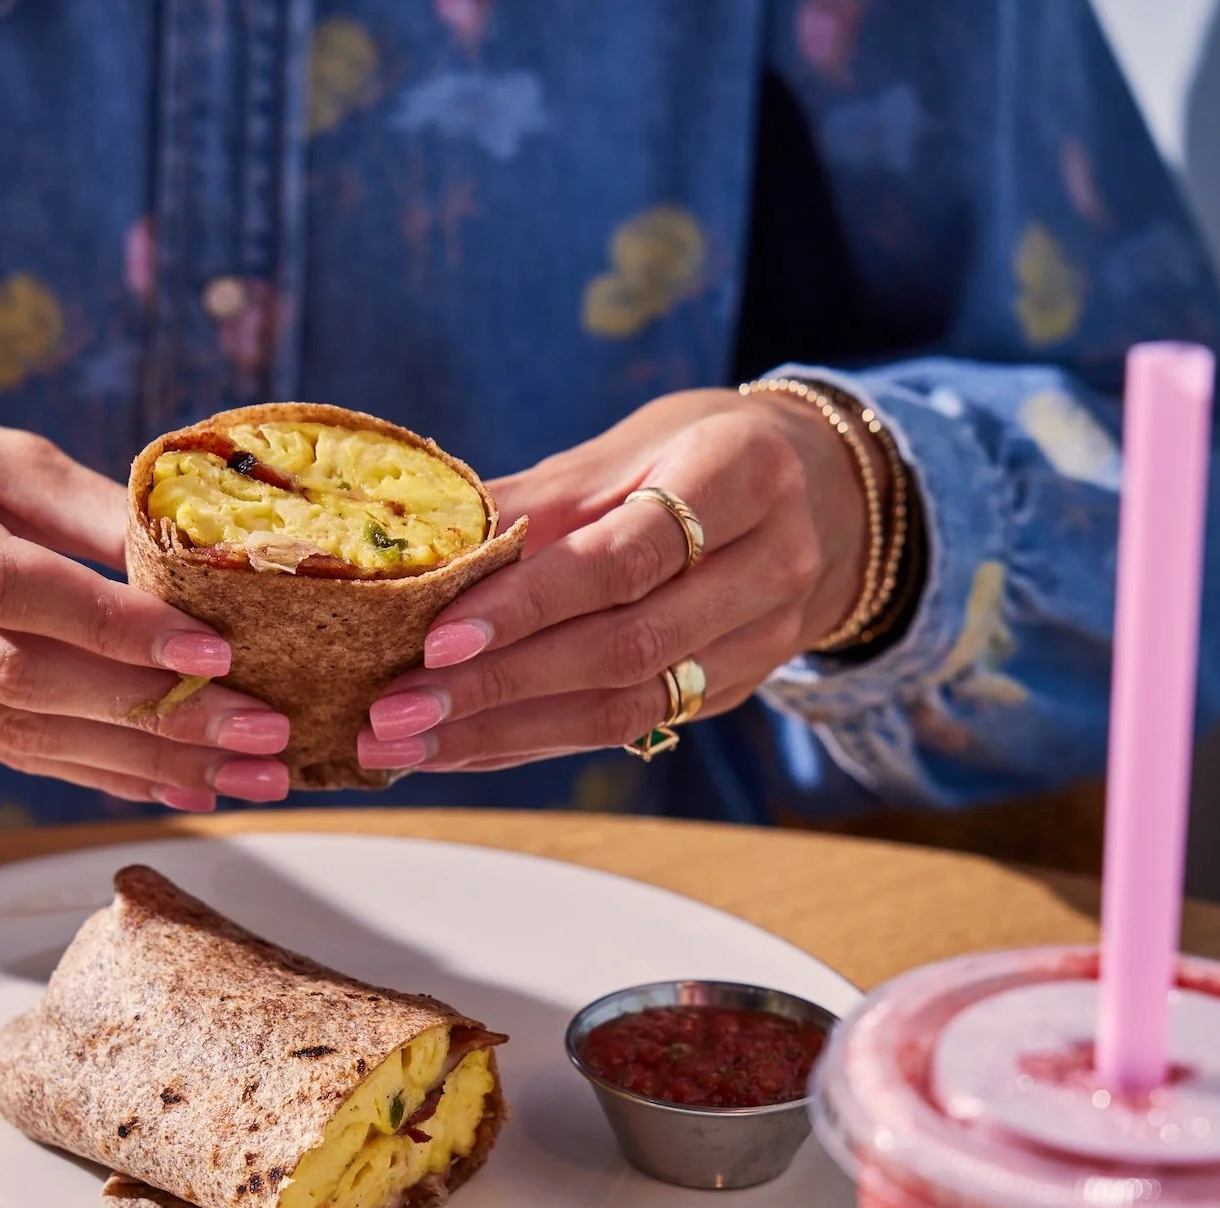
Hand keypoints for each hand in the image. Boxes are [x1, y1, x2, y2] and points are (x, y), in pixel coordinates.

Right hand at [0, 394, 290, 810]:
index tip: (210, 646)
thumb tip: (198, 547)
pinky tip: (172, 786)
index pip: (5, 578)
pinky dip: (93, 773)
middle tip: (262, 731)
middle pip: (18, 673)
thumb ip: (73, 501)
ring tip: (245, 776)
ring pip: (12, 732)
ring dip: (141, 762)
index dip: (111, 621)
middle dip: (153, 712)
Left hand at [355, 386, 881, 774]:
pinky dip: (533, 743)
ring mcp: (761, 641)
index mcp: (742, 476)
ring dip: (502, 735)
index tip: (439, 639)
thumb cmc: (705, 453)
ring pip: (626, 708)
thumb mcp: (631, 446)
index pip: (624, 557)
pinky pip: (626, 729)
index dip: (529, 603)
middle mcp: (769, 565)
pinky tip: (461, 749)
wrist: (826, 494)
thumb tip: (416, 546)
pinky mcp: (734, 691)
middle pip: (623, 648)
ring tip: (405, 745)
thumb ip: (536, 501)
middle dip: (496, 689)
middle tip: (393, 711)